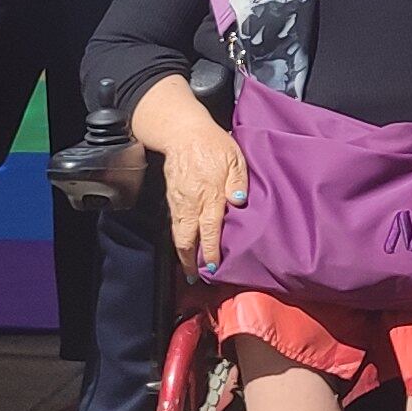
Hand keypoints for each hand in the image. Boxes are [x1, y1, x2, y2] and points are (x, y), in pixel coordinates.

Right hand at [162, 120, 246, 273]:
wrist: (183, 133)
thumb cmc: (213, 144)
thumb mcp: (234, 159)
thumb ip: (238, 183)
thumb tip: (239, 204)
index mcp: (210, 195)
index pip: (210, 230)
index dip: (210, 252)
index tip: (212, 268)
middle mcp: (191, 203)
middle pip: (187, 239)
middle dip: (189, 261)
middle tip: (195, 277)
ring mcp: (179, 202)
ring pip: (178, 233)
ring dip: (183, 252)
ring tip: (189, 267)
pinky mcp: (172, 198)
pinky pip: (174, 223)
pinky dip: (179, 237)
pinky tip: (185, 243)